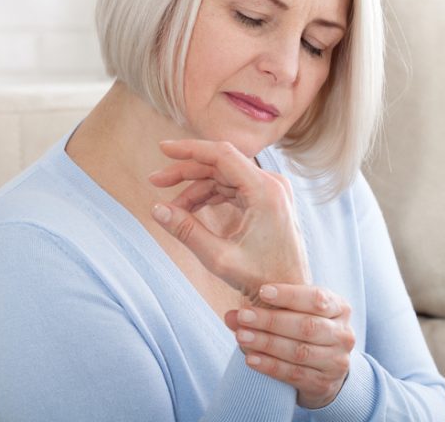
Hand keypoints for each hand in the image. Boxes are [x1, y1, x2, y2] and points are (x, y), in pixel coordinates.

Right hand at [148, 140, 310, 301]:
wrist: (288, 294)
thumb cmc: (261, 279)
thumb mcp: (219, 258)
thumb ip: (186, 231)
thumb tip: (156, 209)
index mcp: (266, 191)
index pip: (223, 155)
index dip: (190, 149)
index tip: (163, 148)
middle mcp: (272, 184)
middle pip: (221, 165)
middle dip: (186, 173)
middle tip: (155, 181)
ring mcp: (272, 190)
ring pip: (225, 177)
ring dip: (196, 188)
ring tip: (172, 207)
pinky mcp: (268, 199)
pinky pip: (234, 188)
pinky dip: (211, 196)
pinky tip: (190, 209)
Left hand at [224, 283, 354, 408]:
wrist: (327, 371)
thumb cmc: (308, 331)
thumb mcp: (300, 313)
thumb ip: (270, 309)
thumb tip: (231, 315)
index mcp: (340, 308)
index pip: (317, 298)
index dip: (289, 295)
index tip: (262, 292)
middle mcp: (343, 334)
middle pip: (306, 326)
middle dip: (271, 321)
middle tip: (243, 316)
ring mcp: (336, 361)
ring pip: (299, 351)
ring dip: (266, 343)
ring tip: (242, 336)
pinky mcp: (323, 383)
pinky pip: (294, 374)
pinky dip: (270, 366)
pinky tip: (251, 359)